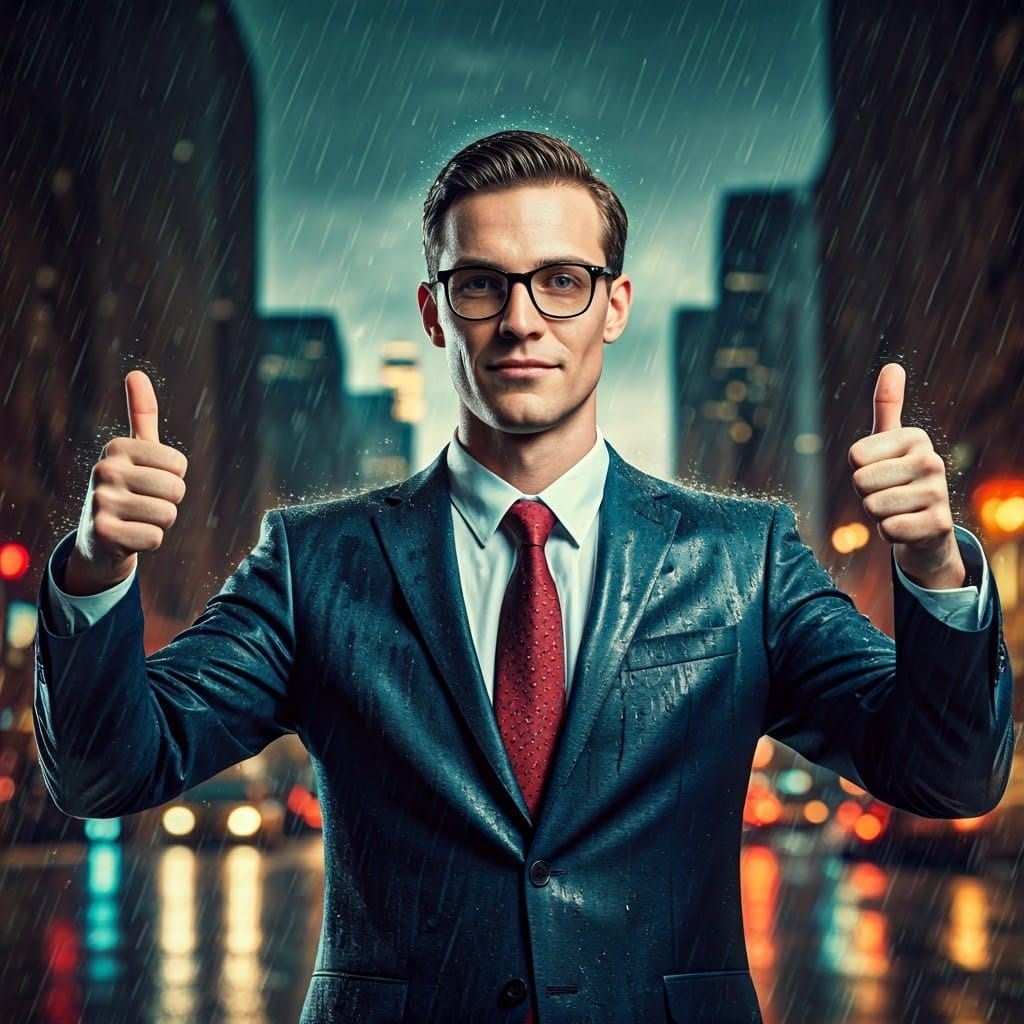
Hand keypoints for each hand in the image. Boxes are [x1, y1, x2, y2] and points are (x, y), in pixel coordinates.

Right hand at [63, 371, 187, 595]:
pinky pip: (156, 538)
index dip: (172, 478)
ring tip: (136, 519)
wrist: (98, 540)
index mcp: (117, 447)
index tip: (147, 482)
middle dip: (169, 502)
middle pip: (176, 489)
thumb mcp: (135, 452)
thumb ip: (141, 414)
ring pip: (168, 514)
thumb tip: (136, 373)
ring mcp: (101, 501)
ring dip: (159, 522)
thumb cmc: (128, 489)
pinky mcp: (104, 533)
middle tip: (143, 504)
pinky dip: (149, 542)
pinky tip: (129, 537)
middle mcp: (105, 470)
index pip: (179, 465)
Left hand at [848, 363, 965, 589]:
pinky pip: (888, 529)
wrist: (926, 527)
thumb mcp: (890, 442)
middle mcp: (931, 460)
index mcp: (915, 438)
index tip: (880, 472)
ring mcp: (938, 492)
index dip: (859, 470)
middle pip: (861, 481)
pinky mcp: (939, 524)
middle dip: (866, 494)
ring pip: (872, 506)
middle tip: (887, 494)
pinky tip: (907, 527)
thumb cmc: (898, 479)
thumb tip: (892, 366)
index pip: (855, 456)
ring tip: (897, 509)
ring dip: (877, 515)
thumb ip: (887, 406)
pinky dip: (889, 533)